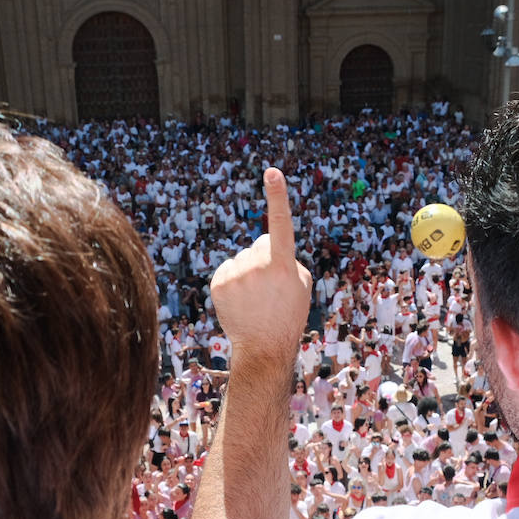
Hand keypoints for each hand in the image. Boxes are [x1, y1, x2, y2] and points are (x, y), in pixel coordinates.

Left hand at [209, 168, 311, 362]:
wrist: (264, 347)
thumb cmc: (288, 314)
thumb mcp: (300, 284)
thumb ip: (287, 258)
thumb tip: (266, 246)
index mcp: (283, 264)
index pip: (281, 223)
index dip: (278, 196)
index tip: (272, 172)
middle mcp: (257, 266)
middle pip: (260, 245)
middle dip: (265, 259)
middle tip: (270, 289)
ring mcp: (236, 274)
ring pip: (242, 258)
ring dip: (248, 272)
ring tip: (255, 299)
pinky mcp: (218, 283)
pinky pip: (228, 270)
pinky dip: (233, 281)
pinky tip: (240, 300)